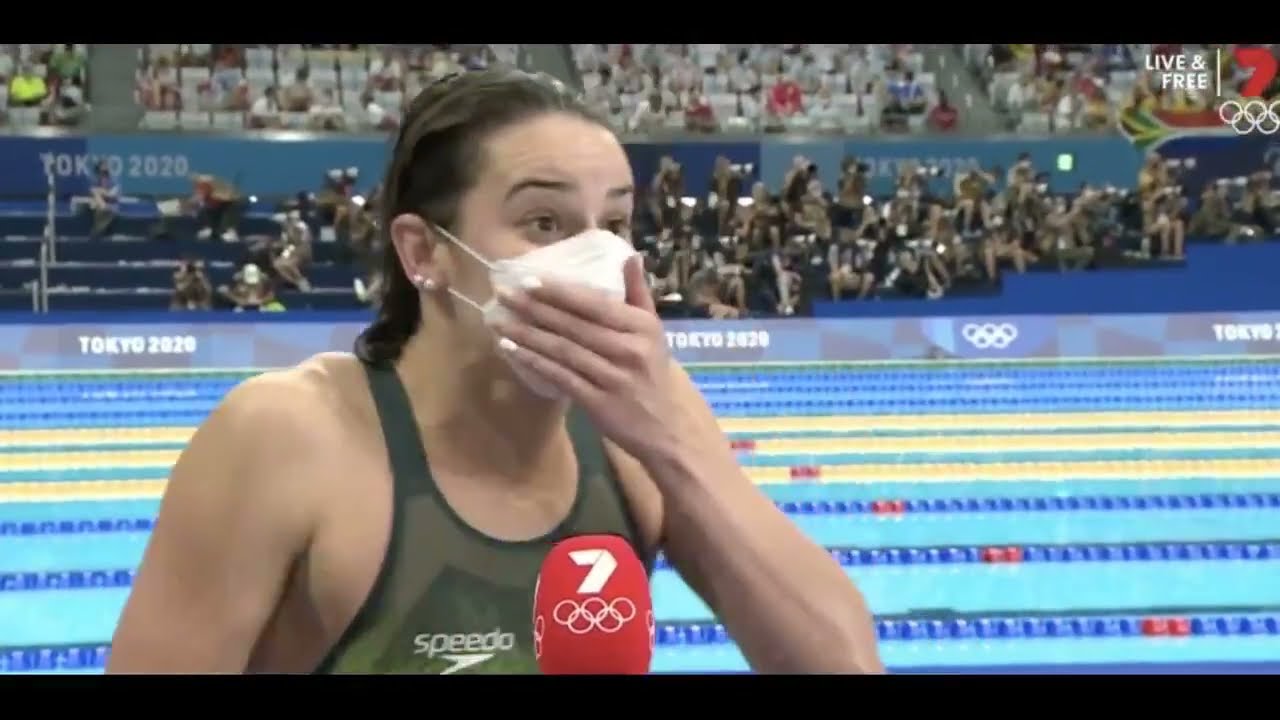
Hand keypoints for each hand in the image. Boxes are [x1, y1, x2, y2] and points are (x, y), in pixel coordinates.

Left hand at [489, 255, 680, 465]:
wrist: (667, 427)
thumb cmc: (653, 372)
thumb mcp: (653, 330)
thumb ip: (638, 293)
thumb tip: (628, 255)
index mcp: (640, 326)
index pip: (593, 304)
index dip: (559, 292)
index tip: (528, 280)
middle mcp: (627, 349)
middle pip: (573, 325)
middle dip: (534, 308)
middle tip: (502, 294)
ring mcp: (612, 377)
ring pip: (563, 350)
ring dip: (528, 334)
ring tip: (499, 321)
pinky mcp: (598, 403)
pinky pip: (561, 377)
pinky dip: (534, 362)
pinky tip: (512, 350)